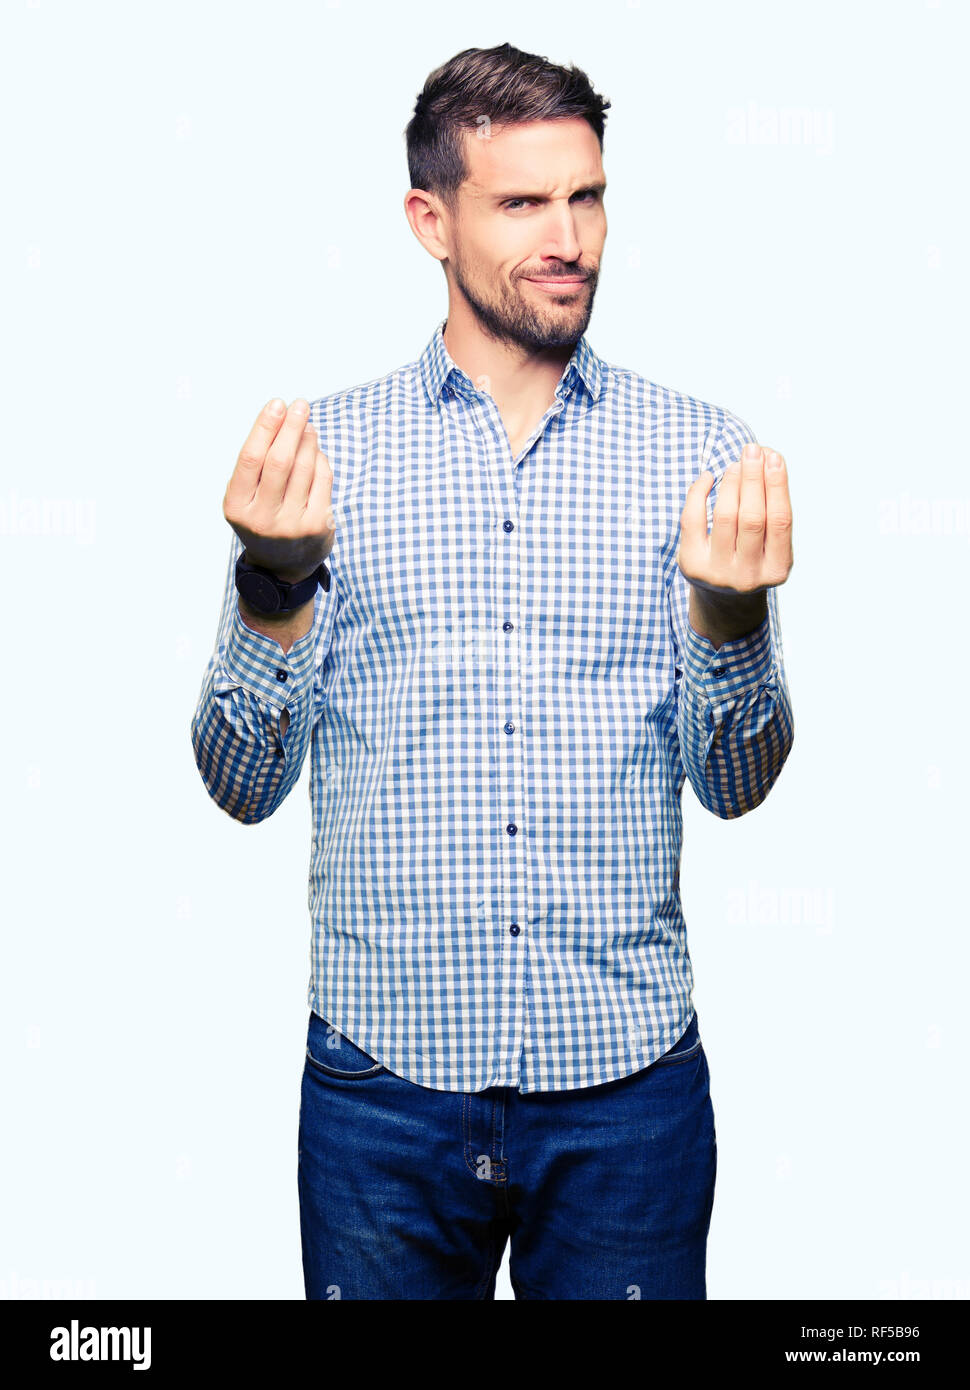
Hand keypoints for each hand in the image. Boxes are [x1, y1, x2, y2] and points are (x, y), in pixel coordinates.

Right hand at [223, 398, 334, 583]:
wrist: (281, 566)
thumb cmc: (262, 518)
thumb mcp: (245, 497)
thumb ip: (256, 465)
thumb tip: (283, 421)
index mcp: (237, 507)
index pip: (252, 458)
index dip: (265, 427)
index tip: (277, 404)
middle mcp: (262, 518)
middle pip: (280, 461)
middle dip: (291, 427)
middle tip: (300, 406)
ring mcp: (292, 525)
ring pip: (305, 468)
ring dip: (308, 440)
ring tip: (307, 425)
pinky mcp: (318, 527)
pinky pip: (323, 481)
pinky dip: (320, 460)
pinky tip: (315, 451)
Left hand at [676, 442, 792, 597]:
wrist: (722, 596)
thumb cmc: (752, 556)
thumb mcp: (770, 543)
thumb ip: (772, 508)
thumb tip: (767, 458)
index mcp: (776, 569)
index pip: (780, 521)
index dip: (777, 485)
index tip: (774, 456)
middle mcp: (748, 575)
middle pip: (752, 517)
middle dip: (753, 479)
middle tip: (752, 450)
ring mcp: (717, 573)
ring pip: (725, 517)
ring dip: (731, 483)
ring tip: (735, 464)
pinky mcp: (691, 565)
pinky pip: (692, 519)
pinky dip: (699, 493)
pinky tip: (707, 478)